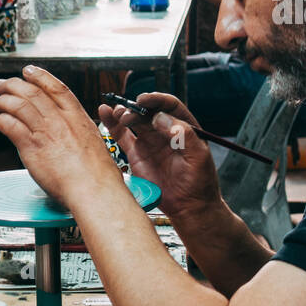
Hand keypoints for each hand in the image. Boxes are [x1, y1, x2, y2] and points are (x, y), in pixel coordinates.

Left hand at [0, 67, 118, 207]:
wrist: (94, 189)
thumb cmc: (97, 174)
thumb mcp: (92, 142)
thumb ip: (77, 132)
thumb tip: (67, 133)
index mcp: (77, 117)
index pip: (55, 87)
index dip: (39, 76)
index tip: (28, 71)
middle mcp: (60, 120)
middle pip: (31, 92)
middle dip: (12, 85)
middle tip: (1, 85)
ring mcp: (46, 132)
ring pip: (18, 106)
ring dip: (2, 101)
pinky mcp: (32, 148)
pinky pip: (10, 126)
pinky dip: (0, 120)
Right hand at [97, 92, 221, 222]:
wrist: (188, 205)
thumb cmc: (199, 180)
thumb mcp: (198, 156)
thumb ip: (183, 135)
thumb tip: (160, 118)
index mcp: (183, 126)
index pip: (169, 106)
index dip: (156, 100)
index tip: (145, 100)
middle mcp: (164, 131)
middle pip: (148, 112)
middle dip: (136, 108)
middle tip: (128, 113)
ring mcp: (149, 141)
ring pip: (133, 121)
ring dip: (123, 114)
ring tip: (117, 113)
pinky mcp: (136, 153)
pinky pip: (122, 136)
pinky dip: (112, 124)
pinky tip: (105, 112)